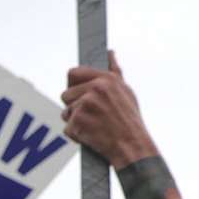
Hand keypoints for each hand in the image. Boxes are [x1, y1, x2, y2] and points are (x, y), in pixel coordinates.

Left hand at [62, 52, 158, 169]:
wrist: (132, 146)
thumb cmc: (129, 120)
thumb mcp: (125, 91)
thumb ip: (114, 71)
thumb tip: (109, 53)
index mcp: (106, 79)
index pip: (73, 73)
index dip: (72, 84)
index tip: (76, 92)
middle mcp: (95, 89)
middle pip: (65, 94)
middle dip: (73, 106)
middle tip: (90, 115)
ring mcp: (85, 105)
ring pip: (65, 112)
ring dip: (75, 121)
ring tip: (94, 126)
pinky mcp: (78, 122)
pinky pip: (67, 128)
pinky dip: (76, 135)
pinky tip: (92, 136)